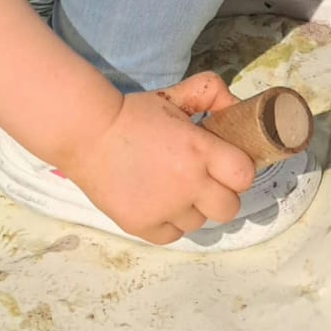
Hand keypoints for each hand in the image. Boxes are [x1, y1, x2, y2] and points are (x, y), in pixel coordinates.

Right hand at [55, 74, 258, 245]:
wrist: (85, 132)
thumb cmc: (133, 114)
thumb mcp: (174, 97)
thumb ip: (210, 94)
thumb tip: (237, 106)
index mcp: (200, 151)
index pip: (244, 176)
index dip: (238, 172)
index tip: (226, 167)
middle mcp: (188, 183)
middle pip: (229, 208)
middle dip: (220, 196)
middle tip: (202, 182)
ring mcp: (164, 208)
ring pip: (199, 223)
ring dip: (191, 209)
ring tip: (171, 190)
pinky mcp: (141, 225)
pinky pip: (172, 236)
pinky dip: (168, 224)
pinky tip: (157, 204)